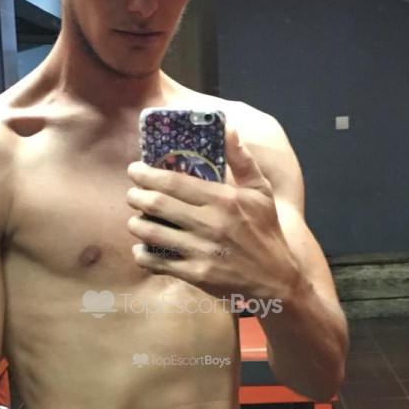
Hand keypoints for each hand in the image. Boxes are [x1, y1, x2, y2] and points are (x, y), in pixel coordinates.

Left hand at [126, 127, 300, 303]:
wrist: (276, 281)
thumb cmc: (266, 232)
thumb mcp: (261, 192)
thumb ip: (242, 160)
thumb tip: (228, 128)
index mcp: (224, 199)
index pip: (175, 182)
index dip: (148, 174)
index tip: (135, 170)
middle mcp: (211, 223)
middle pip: (157, 204)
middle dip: (136, 196)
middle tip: (131, 194)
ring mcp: (202, 251)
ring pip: (152, 233)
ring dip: (136, 225)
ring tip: (134, 220)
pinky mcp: (196, 274)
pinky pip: (158, 262)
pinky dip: (143, 255)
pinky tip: (141, 250)